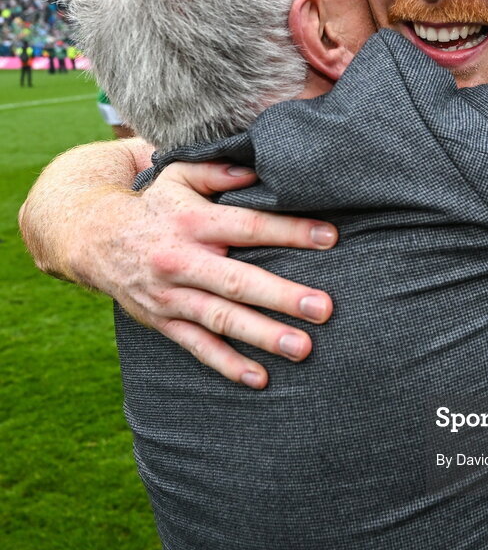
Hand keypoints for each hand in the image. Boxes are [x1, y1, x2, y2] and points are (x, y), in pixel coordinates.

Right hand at [80, 160, 336, 387]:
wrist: (94, 238)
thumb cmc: (156, 204)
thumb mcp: (179, 175)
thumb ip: (219, 171)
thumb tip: (258, 171)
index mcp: (194, 221)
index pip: (249, 226)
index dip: (290, 231)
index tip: (330, 238)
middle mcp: (183, 260)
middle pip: (238, 281)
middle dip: (282, 296)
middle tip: (323, 308)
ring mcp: (172, 296)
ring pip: (221, 319)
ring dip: (262, 336)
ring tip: (302, 348)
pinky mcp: (164, 322)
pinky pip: (197, 347)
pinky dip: (227, 365)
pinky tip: (260, 379)